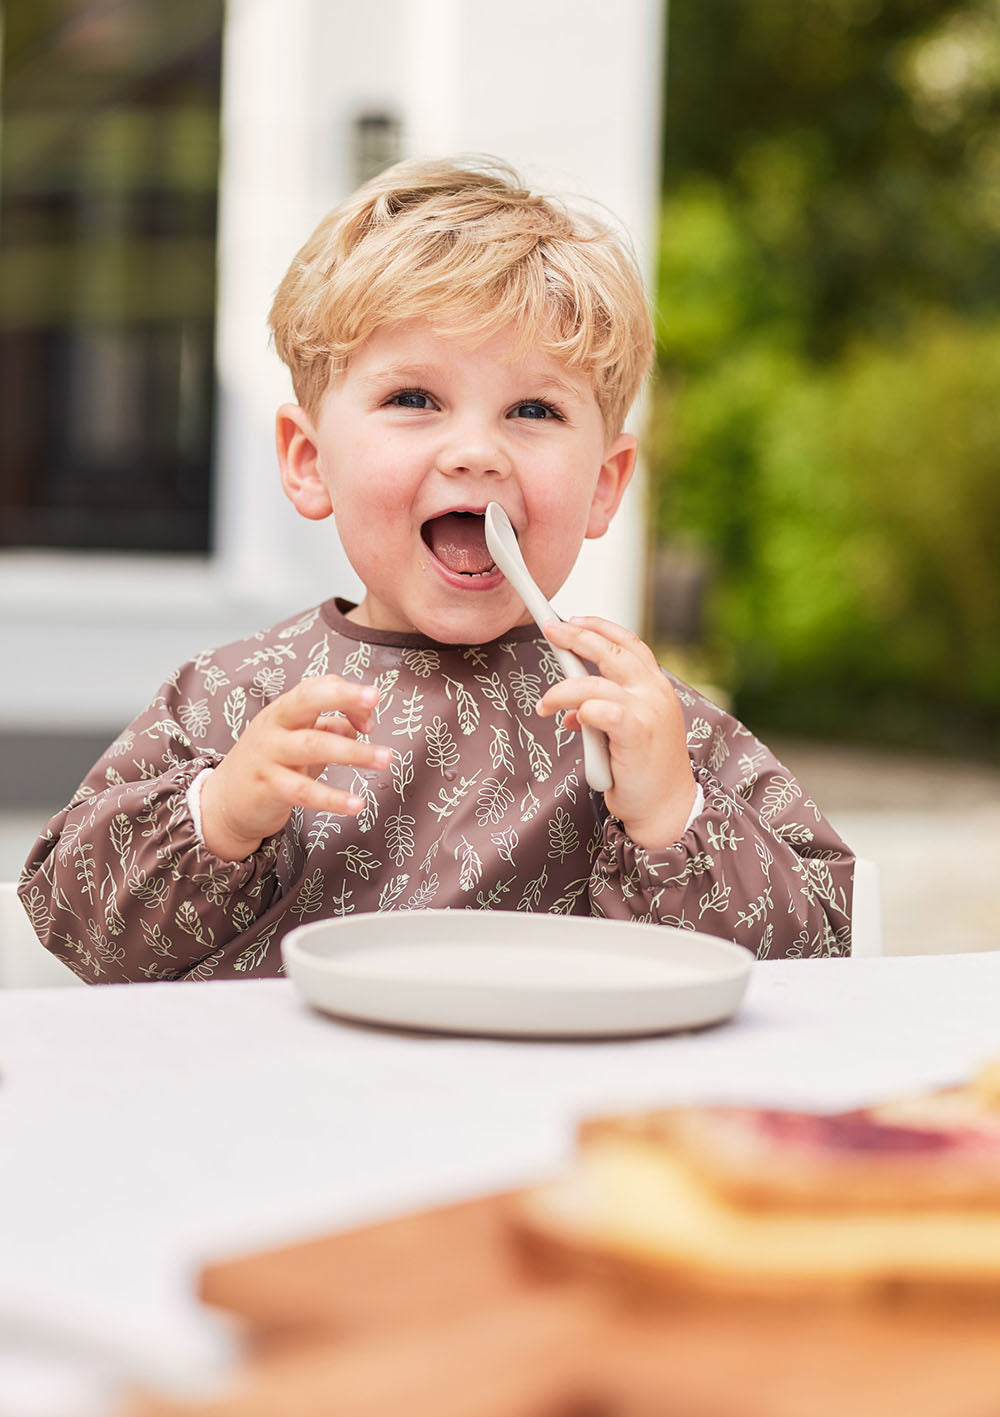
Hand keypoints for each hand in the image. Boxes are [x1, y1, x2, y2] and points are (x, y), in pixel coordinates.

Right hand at [199, 676, 389, 860]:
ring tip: (385, 759)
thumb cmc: (271, 764)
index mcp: (284, 711)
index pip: (316, 688)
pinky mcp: (267, 787)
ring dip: (353, 752)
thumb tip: (361, 723)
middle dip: (342, 696)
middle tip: (374, 698)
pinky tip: (357, 805)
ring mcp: (268, 756)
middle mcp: (274, 727)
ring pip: (313, 746)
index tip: (371, 715)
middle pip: (307, 700)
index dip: (347, 695)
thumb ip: (329, 727)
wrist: (224, 801)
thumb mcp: (298, 739)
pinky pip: (304, 792)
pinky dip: (333, 799)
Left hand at [535, 617, 696, 849]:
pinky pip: (601, 711)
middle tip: (549, 630)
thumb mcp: (623, 732)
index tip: (574, 618)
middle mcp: (655, 692)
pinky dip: (581, 711)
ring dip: (562, 690)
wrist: (665, 807)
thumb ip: (602, 712)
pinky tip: (571, 722)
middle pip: (611, 651)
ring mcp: (648, 711)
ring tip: (544, 704)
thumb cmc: (644, 770)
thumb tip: (569, 711)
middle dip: (576, 636)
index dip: (600, 627)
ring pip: (595, 684)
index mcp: (655, 686)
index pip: (628, 643)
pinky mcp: (637, 733)